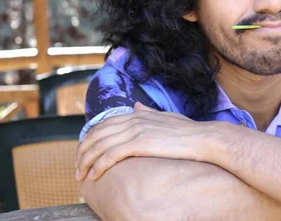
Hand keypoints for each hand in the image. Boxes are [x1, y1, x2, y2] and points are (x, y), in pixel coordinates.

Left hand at [75, 102, 215, 180]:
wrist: (203, 137)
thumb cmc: (188, 131)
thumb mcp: (165, 117)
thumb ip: (148, 112)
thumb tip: (136, 106)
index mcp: (137, 115)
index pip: (104, 124)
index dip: (90, 139)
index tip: (84, 152)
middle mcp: (133, 119)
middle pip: (97, 134)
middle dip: (83, 151)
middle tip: (77, 167)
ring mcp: (136, 130)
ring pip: (100, 145)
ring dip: (87, 161)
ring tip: (81, 175)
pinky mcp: (140, 143)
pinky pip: (111, 154)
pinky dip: (99, 165)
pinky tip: (95, 175)